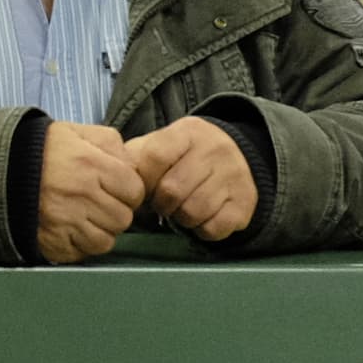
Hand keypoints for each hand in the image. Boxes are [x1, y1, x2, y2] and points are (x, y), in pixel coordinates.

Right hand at [34, 122, 145, 263]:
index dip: (127, 190)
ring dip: (99, 231)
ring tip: (83, 217)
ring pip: (106, 240)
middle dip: (115, 211)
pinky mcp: (53, 242)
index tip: (114, 188)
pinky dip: (80, 244)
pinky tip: (69, 230)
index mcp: (92, 165)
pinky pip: (83, 253)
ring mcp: (67, 222)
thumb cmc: (39, 150)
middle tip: (97, 204)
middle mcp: (82, 195)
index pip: (134, 190)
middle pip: (123, 218)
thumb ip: (110, 143)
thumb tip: (131, 165)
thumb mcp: (75, 132)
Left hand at [128, 115, 258, 241]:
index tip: (144, 187)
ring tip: (182, 209)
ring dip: (180, 218)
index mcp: (188, 132)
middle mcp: (215, 150)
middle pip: (172, 191)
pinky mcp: (245, 203)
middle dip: (160, 204)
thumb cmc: (185, 156)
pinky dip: (201, 230)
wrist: (236, 157)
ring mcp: (234, 176)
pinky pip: (213, 229)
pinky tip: (201, 217)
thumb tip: (117, 180)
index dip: (143, 180)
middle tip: (163, 203)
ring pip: (192, 212)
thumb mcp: (161, 145)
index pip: (155, 157)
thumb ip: (135, 158)